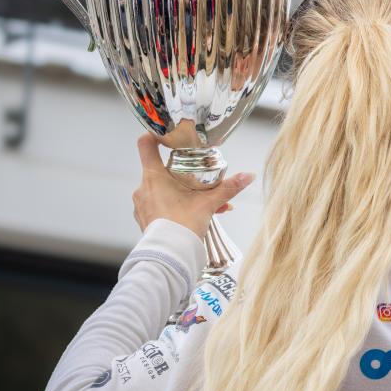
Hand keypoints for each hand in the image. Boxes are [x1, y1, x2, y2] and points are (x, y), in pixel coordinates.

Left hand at [132, 134, 255, 236]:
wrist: (170, 256)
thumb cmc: (183, 227)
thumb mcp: (209, 204)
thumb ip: (228, 188)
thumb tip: (248, 176)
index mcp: (153, 177)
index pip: (145, 145)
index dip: (154, 135)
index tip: (165, 135)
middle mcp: (143, 188)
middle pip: (159, 169)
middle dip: (180, 173)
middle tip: (197, 178)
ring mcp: (141, 205)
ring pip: (161, 190)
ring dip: (180, 192)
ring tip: (202, 202)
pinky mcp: (144, 219)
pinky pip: (159, 206)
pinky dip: (173, 206)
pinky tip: (192, 215)